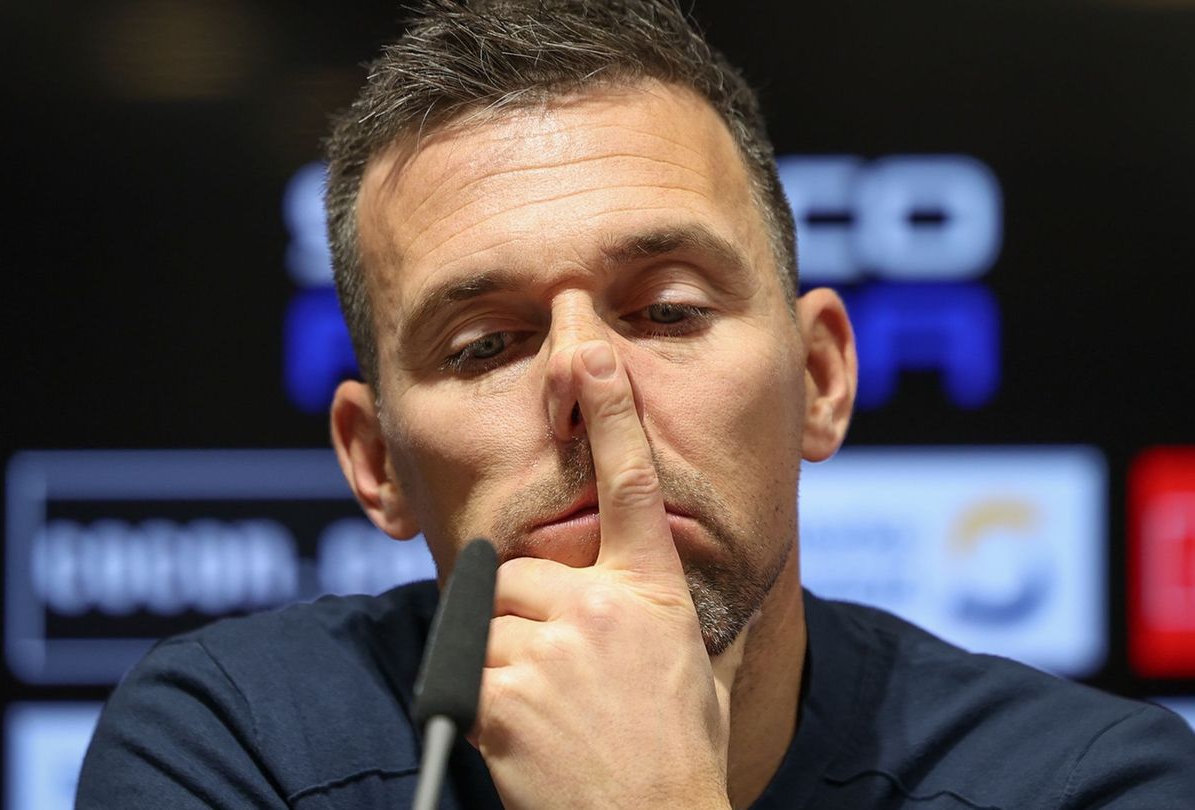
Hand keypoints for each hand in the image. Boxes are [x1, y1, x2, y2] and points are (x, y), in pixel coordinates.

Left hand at [472, 339, 746, 809]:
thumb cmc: (678, 760)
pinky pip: (464, 675)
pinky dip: (481, 705)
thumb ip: (684, 626)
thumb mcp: (699, 677)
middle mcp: (603, 609)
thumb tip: (730, 611)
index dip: (612, 416)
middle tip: (558, 679)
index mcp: (654, 596)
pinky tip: (523, 739)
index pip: (631, 486)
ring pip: (487, 622)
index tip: (590, 357)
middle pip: (520, 572)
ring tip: (547, 715)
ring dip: (502, 662)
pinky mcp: (502, 694)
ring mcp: (551, 650)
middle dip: (524, 616)